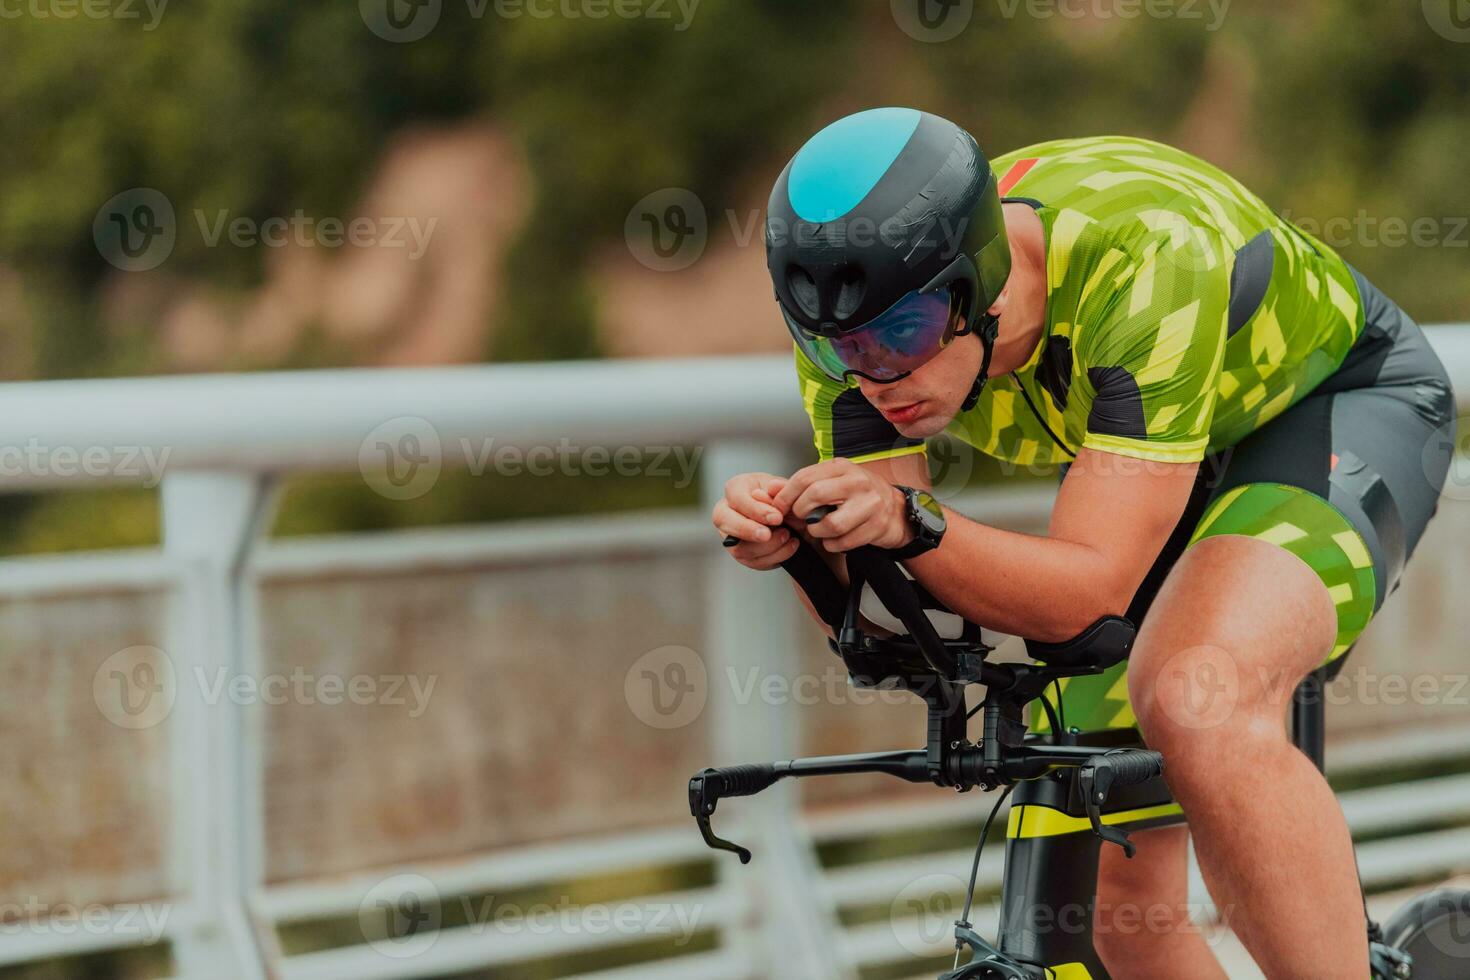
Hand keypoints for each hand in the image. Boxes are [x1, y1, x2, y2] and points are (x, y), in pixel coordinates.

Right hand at [712, 472, 799, 569]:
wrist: (790, 514)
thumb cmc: (781, 496)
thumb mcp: (784, 488)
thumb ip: (781, 488)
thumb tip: (774, 488)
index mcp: (735, 489)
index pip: (736, 498)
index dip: (755, 510)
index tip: (777, 518)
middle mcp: (726, 512)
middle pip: (724, 521)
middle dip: (747, 530)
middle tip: (767, 535)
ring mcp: (731, 535)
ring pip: (738, 548)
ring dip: (766, 546)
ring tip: (786, 536)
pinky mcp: (742, 554)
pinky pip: (753, 561)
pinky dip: (775, 556)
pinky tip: (790, 545)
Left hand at [770, 459, 912, 552]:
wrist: (895, 510)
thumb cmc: (857, 496)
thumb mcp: (830, 483)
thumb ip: (799, 487)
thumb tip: (768, 490)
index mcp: (841, 467)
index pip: (804, 477)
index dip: (786, 496)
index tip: (778, 508)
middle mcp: (857, 481)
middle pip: (815, 496)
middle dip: (801, 512)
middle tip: (801, 519)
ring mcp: (870, 503)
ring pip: (830, 524)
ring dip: (817, 532)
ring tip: (819, 531)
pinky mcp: (877, 526)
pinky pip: (844, 542)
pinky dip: (833, 545)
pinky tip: (834, 539)